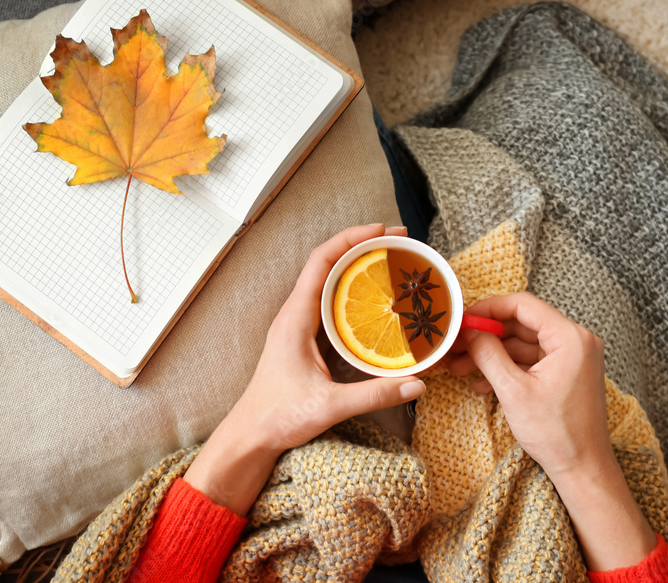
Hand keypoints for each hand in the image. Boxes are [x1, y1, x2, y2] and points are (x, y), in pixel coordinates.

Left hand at [184, 224, 425, 515]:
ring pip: (329, 281)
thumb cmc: (278, 417)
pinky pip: (331, 302)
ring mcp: (299, 324)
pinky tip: (377, 300)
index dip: (350, 239)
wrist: (251, 436)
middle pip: (328, 263)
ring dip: (358, 266)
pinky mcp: (305, 338)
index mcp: (295, 318)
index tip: (381, 232)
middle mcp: (295, 314)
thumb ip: (373, 394)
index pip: (321, 261)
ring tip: (392, 262)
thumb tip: (416, 384)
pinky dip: (354, 291)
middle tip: (398, 242)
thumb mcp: (329, 406)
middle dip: (362, 246)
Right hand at [447, 292, 611, 476]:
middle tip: (457, 345)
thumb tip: (469, 332)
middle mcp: (576, 341)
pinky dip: (508, 367)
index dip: (489, 309)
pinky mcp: (566, 373)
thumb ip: (489, 354)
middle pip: (522, 324)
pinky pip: (532, 360)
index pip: (523, 305)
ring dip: (493, 354)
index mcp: (570, 338)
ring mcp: (572, 357)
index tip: (463, 319)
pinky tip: (482, 383)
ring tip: (461, 366)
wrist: (583, 468)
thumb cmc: (556, 433)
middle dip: (486, 335)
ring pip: (523, 343)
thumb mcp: (514, 391)